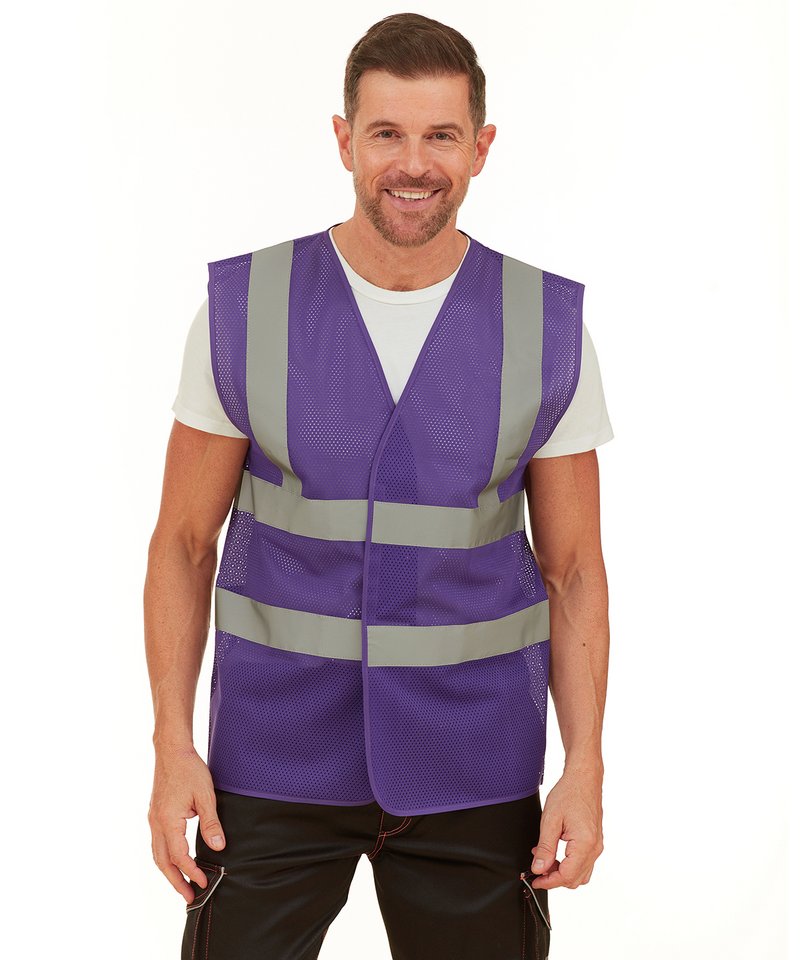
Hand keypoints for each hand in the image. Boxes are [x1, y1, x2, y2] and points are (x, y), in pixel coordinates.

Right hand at [148, 744, 226, 903]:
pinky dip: (166, 857)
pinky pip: (158, 843)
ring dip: (169, 871)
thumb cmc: (189, 769)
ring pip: (158, 854)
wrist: (172, 751)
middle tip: (190, 897)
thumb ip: (211, 823)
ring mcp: (153, 819)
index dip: (192, 871)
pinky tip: (175, 860)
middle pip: (163, 862)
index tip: (205, 882)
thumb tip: (218, 847)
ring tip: (183, 884)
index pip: (179, 856)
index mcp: (168, 821)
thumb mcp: (206, 796)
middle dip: (176, 881)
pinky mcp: (155, 815)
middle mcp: (156, 824)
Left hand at [526, 766, 602, 889]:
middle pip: (575, 879)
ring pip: (581, 873)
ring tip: (544, 859)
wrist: (584, 778)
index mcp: (585, 844)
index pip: (567, 876)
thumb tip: (539, 868)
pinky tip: (555, 853)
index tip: (535, 879)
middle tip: (537, 868)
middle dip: (554, 878)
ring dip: (562, 871)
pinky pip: (584, 862)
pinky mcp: (595, 841)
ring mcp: (597, 845)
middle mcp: (595, 848)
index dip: (549, 881)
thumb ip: (545, 848)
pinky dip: (569, 863)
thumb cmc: (569, 793)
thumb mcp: (550, 821)